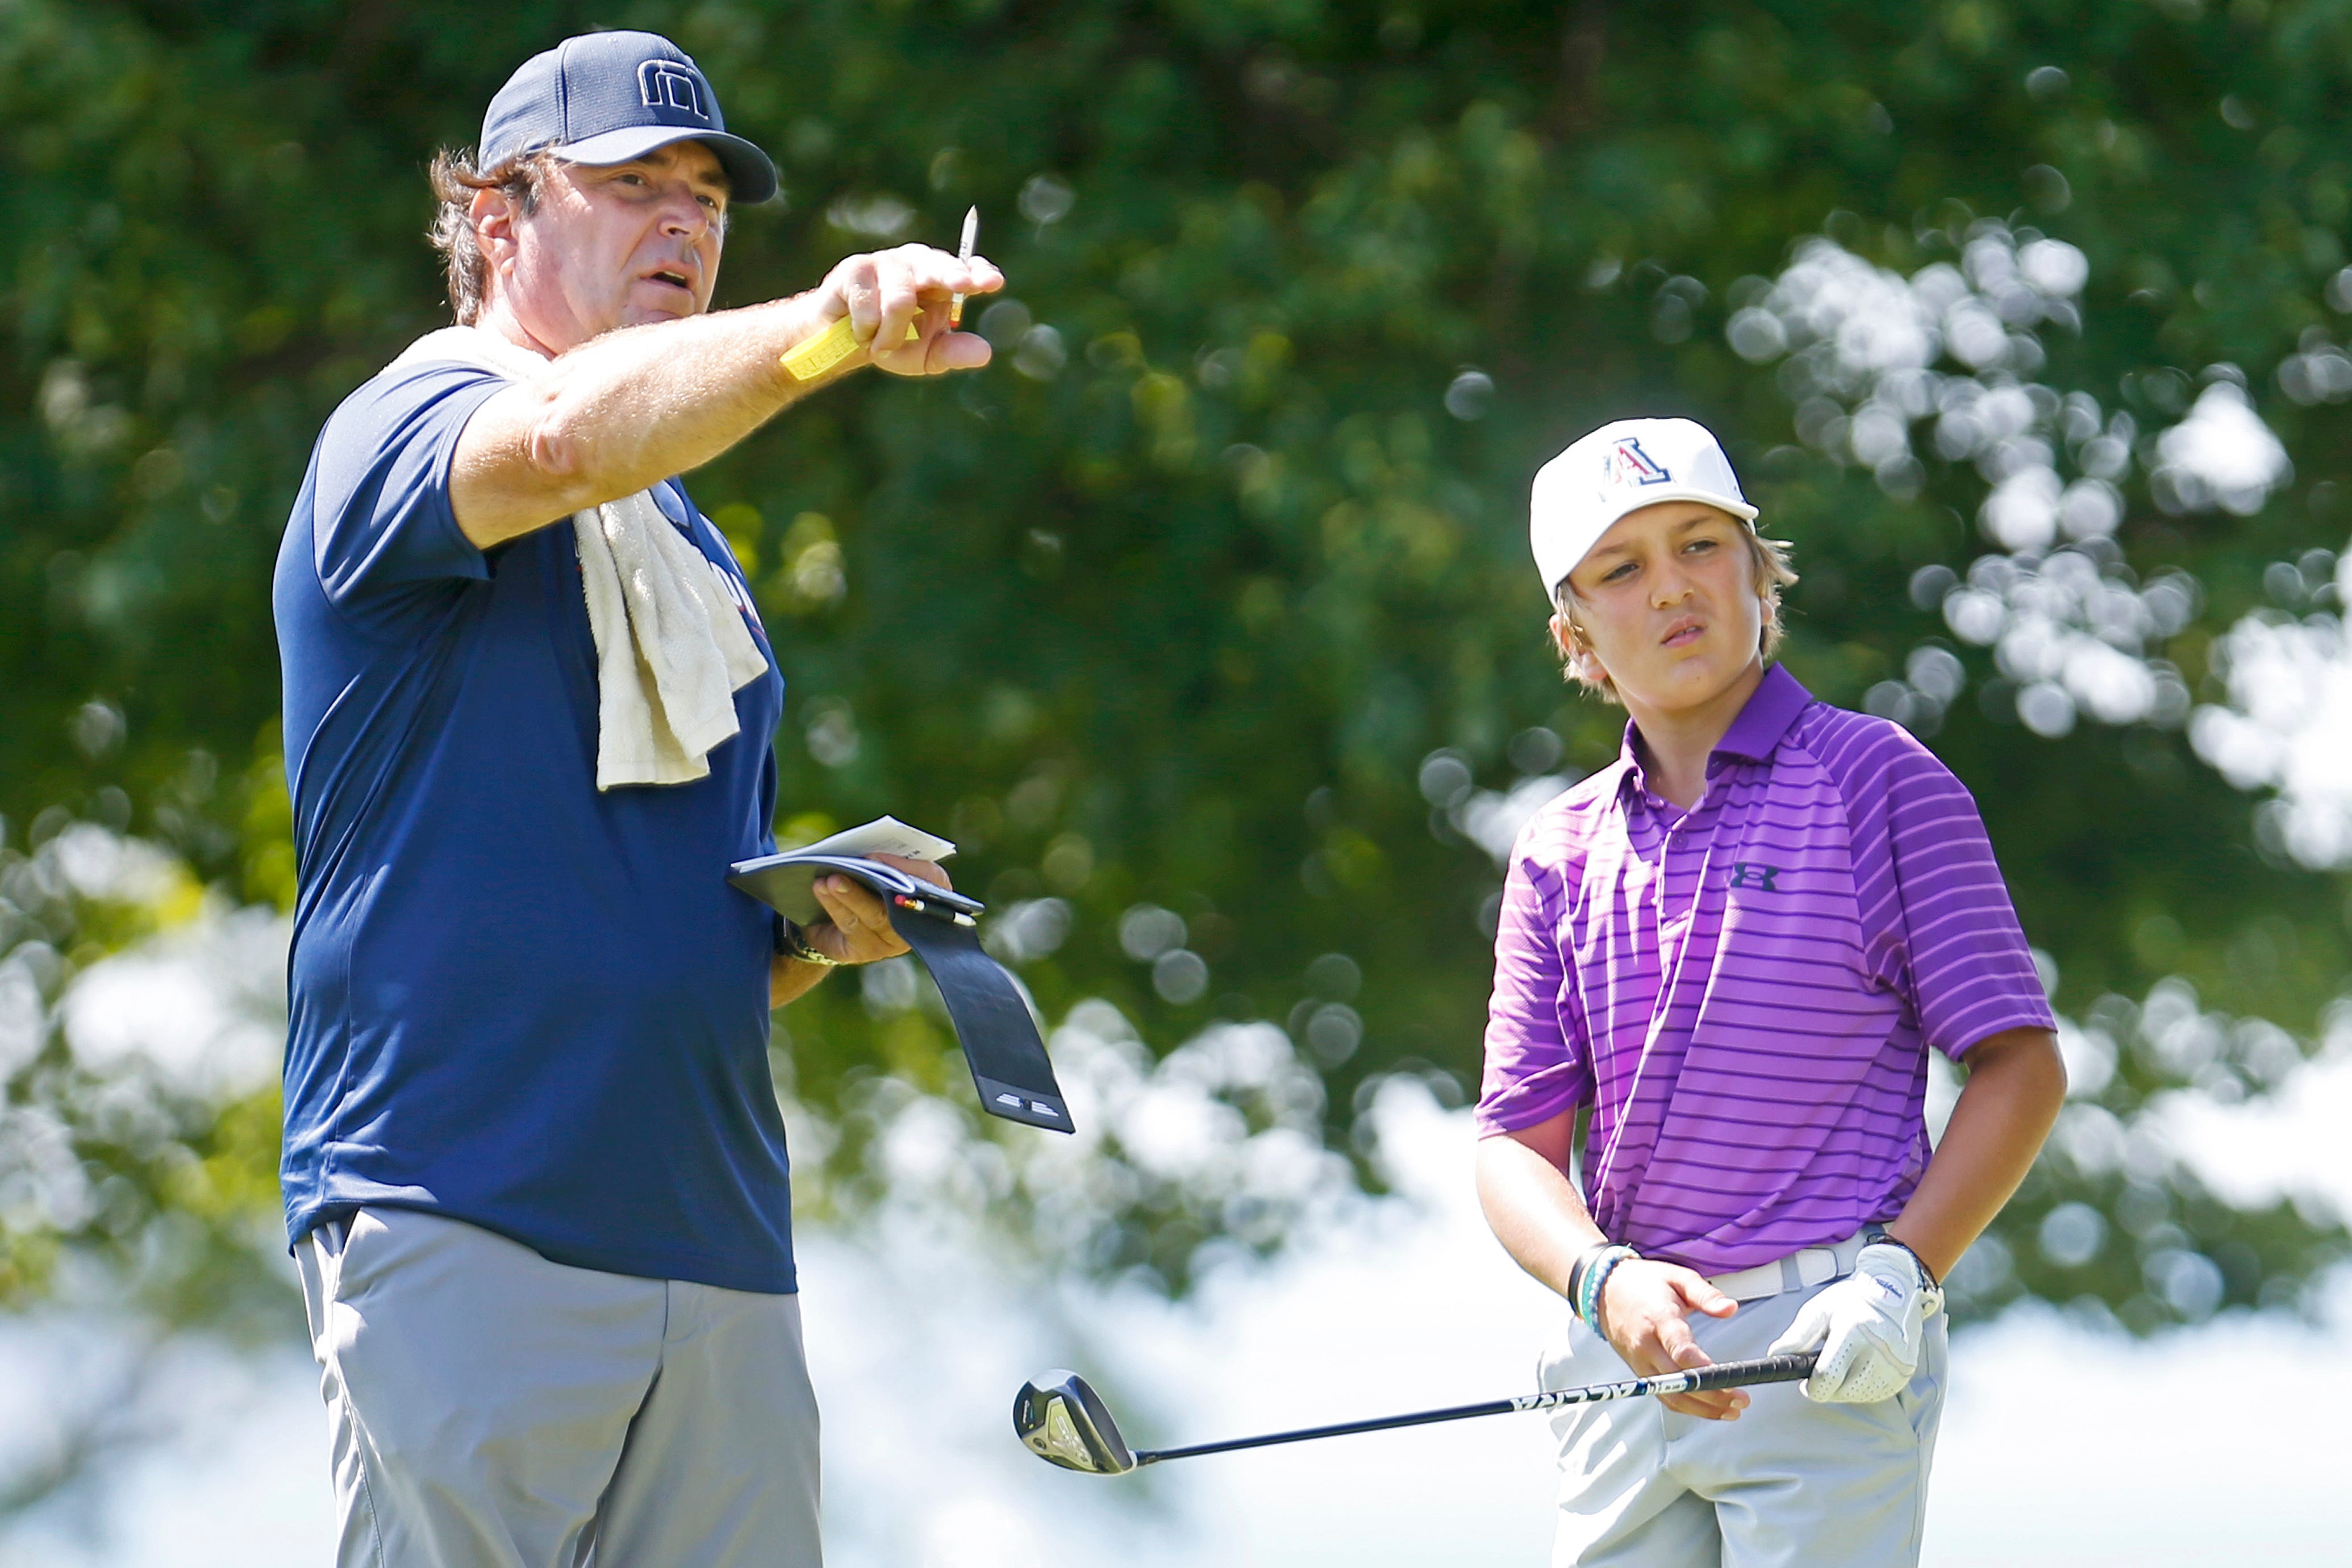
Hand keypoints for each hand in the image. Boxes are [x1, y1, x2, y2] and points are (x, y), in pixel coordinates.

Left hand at [796, 853, 952, 965]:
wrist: (835, 919)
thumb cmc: (867, 882)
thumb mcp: (881, 868)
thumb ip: (885, 861)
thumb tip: (868, 854)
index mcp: (931, 893)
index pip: (933, 879)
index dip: (908, 867)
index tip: (875, 856)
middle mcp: (917, 920)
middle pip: (898, 904)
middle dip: (871, 885)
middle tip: (845, 870)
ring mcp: (893, 940)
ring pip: (873, 917)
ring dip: (849, 896)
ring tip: (827, 880)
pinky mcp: (868, 951)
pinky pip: (853, 928)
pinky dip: (835, 907)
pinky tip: (820, 890)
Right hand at [818, 244, 1002, 376]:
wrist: (842, 343)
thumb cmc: (892, 342)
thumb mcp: (926, 355)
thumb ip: (954, 353)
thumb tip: (985, 353)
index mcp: (940, 280)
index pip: (966, 270)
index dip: (978, 273)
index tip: (993, 283)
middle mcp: (917, 263)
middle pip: (938, 265)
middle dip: (951, 274)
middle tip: (963, 285)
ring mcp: (886, 262)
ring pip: (900, 300)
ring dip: (890, 335)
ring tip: (880, 345)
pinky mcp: (855, 269)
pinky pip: (869, 307)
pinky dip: (867, 331)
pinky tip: (861, 331)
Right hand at [1593, 1259, 1744, 1419]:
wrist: (1606, 1290)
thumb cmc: (1644, 1283)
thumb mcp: (1678, 1277)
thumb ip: (1706, 1294)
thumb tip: (1730, 1308)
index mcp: (1658, 1318)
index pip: (1680, 1350)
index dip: (1705, 1369)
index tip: (1732, 1379)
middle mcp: (1646, 1344)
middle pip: (1679, 1380)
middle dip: (1713, 1395)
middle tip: (1742, 1400)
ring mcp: (1640, 1362)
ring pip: (1671, 1395)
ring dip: (1703, 1408)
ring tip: (1732, 1411)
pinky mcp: (1640, 1372)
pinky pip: (1664, 1396)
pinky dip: (1688, 1407)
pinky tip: (1709, 1409)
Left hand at [1766, 1243, 1941, 1403]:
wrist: (1896, 1291)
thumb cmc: (1852, 1300)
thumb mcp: (1820, 1310)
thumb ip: (1798, 1335)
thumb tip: (1775, 1355)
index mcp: (1853, 1330)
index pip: (1829, 1376)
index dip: (1812, 1388)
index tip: (1806, 1385)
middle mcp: (1877, 1349)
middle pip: (1844, 1391)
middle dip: (1827, 1389)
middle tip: (1823, 1374)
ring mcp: (1895, 1362)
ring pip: (1860, 1396)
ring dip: (1846, 1390)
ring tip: (1842, 1369)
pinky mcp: (1905, 1371)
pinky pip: (1878, 1394)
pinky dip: (1864, 1389)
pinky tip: (1858, 1372)